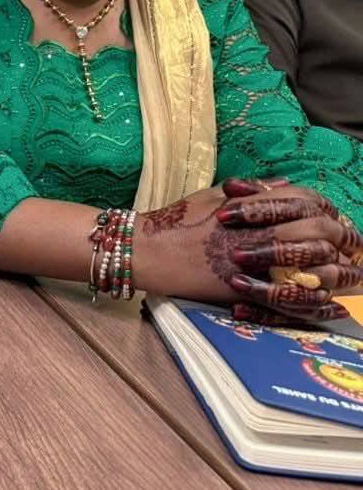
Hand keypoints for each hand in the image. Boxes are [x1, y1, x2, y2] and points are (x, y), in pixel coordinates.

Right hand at [136, 178, 359, 322]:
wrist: (147, 251)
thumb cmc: (177, 221)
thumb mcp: (214, 196)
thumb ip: (253, 191)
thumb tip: (284, 184)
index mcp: (254, 207)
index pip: (307, 203)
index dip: (329, 212)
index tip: (341, 222)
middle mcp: (260, 232)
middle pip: (320, 232)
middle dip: (345, 240)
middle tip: (355, 248)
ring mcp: (256, 262)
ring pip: (315, 265)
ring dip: (339, 271)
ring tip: (351, 277)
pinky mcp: (248, 289)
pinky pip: (295, 298)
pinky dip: (319, 303)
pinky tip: (333, 306)